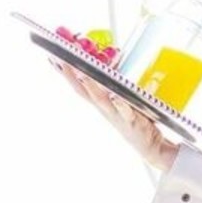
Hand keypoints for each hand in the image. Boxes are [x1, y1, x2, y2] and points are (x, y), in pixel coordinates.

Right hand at [48, 56, 172, 171]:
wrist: (149, 146)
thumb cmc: (135, 120)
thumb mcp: (120, 101)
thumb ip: (113, 86)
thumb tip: (107, 65)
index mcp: (101, 103)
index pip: (79, 85)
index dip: (65, 73)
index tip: (52, 57)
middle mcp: (105, 109)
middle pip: (83, 91)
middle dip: (70, 75)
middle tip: (59, 58)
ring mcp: (117, 115)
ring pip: (100, 100)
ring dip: (91, 86)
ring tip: (82, 73)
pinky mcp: (132, 121)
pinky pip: (126, 112)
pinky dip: (120, 105)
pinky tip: (116, 97)